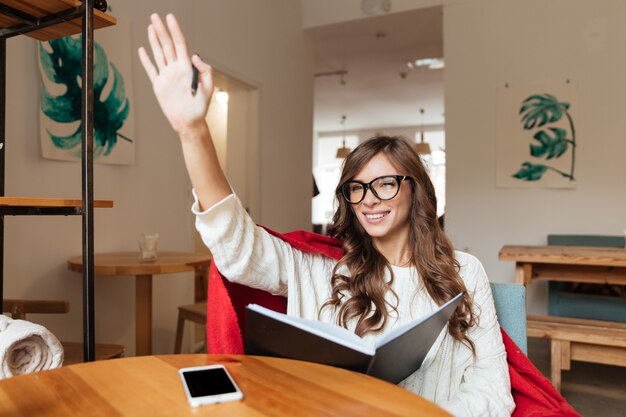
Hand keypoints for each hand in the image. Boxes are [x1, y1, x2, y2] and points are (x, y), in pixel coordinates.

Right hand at [138, 13, 213, 135]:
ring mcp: (166, 76)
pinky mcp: (159, 85)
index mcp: (187, 67)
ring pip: (159, 54)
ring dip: (154, 40)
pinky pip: (151, 69)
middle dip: (161, 30)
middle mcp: (176, 69)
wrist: (189, 122)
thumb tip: (194, 56)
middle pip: (167, 45)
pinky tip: (143, 50)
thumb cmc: (200, 106)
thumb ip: (205, 70)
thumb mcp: (208, 87)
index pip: (180, 44)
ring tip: (151, 27)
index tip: (170, 18)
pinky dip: (146, 60)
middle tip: (155, 16)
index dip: (175, 30)